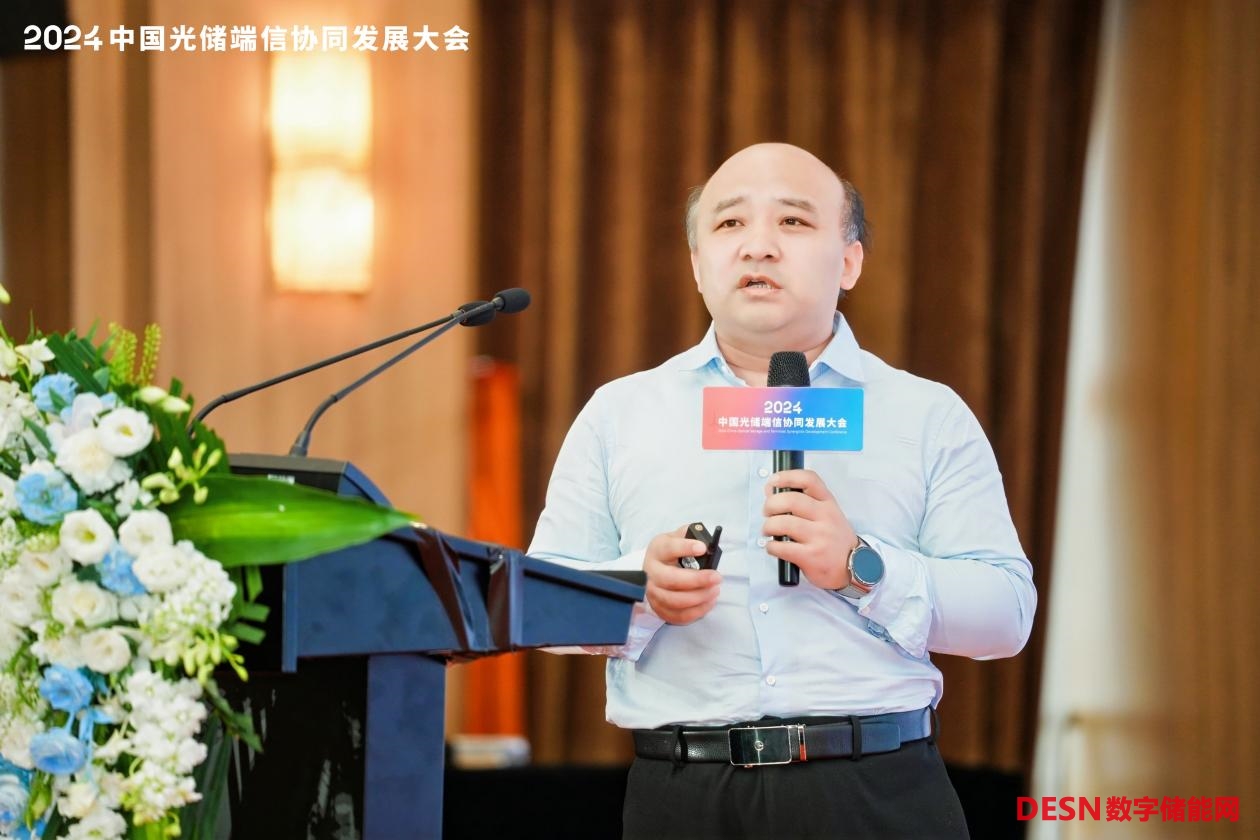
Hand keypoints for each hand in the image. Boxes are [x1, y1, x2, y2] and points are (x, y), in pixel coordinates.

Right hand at [642, 525, 721, 623]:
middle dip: (697, 580)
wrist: (655, 569)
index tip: (703, 548)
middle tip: (716, 577)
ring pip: (675, 601)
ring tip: (715, 589)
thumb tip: (703, 535)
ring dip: (699, 597)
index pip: (668, 548)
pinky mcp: (659, 609)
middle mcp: (650, 573)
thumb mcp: (676, 538)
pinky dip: (697, 611)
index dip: (685, 548)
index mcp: (657, 551)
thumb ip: (689, 534)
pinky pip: (678, 615)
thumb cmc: (670, 553)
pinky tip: (709, 601)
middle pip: (671, 580)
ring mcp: (653, 593)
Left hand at [762, 469, 858, 589]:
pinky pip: (782, 547)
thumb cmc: (835, 540)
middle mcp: (825, 517)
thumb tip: (773, 494)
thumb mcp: (828, 515)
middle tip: (767, 512)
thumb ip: (805, 503)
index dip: (787, 477)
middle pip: (790, 500)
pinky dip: (771, 546)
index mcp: (828, 503)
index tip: (773, 482)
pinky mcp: (811, 556)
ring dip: (768, 526)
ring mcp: (819, 537)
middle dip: (770, 505)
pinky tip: (774, 547)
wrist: (855, 567)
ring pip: (782, 523)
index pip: (809, 480)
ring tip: (769, 531)